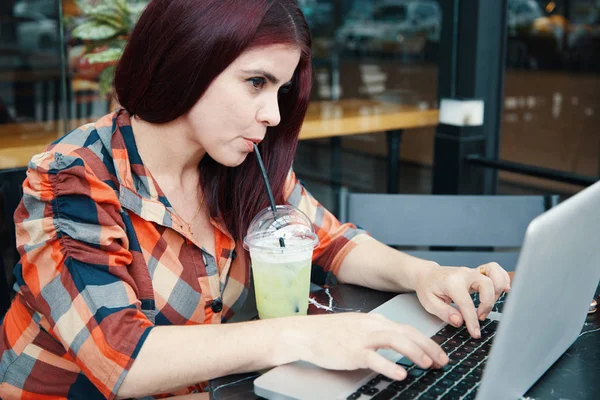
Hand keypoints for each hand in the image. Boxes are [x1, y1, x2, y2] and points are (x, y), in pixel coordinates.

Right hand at [291, 313, 448, 380]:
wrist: (306, 333)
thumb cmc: (329, 333)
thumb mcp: (357, 327)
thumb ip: (376, 332)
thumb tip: (396, 341)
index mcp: (375, 321)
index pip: (407, 329)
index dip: (426, 341)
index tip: (438, 353)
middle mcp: (372, 326)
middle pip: (407, 333)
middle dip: (428, 346)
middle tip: (442, 360)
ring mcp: (362, 338)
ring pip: (395, 340)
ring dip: (414, 352)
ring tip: (427, 364)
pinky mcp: (352, 351)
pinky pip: (375, 358)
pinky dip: (390, 365)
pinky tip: (401, 373)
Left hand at [413, 262, 510, 337]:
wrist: (427, 274)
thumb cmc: (428, 288)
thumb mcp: (429, 303)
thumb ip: (444, 312)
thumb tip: (460, 321)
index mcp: (451, 282)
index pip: (466, 302)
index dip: (472, 320)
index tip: (475, 333)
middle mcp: (464, 274)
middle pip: (486, 284)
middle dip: (487, 304)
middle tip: (480, 317)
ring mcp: (472, 272)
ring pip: (494, 273)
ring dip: (497, 290)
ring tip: (491, 303)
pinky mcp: (477, 273)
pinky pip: (496, 270)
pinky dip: (502, 279)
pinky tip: (502, 290)